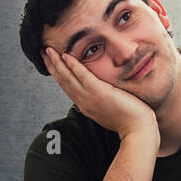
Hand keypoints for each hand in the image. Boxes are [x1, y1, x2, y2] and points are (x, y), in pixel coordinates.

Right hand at [44, 47, 158, 141]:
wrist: (138, 130)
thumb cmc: (130, 120)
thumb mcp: (111, 109)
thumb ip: (103, 100)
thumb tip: (104, 92)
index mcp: (86, 105)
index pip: (67, 86)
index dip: (57, 74)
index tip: (50, 62)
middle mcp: (84, 102)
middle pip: (63, 81)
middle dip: (51, 66)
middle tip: (42, 52)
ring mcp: (90, 98)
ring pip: (68, 78)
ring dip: (57, 63)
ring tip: (47, 50)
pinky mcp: (100, 93)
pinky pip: (83, 76)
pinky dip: (73, 66)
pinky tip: (66, 56)